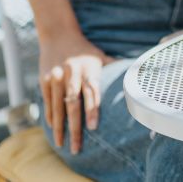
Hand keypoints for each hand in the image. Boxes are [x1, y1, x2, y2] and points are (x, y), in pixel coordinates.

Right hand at [37, 28, 112, 154]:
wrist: (58, 34)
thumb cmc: (85, 50)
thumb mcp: (101, 56)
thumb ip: (115, 69)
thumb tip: (137, 78)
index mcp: (88, 69)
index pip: (92, 91)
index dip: (93, 109)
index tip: (94, 127)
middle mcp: (72, 73)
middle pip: (73, 104)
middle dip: (75, 128)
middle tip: (78, 148)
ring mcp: (56, 76)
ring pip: (58, 106)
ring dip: (60, 127)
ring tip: (62, 145)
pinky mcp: (44, 79)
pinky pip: (48, 102)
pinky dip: (50, 116)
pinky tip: (54, 129)